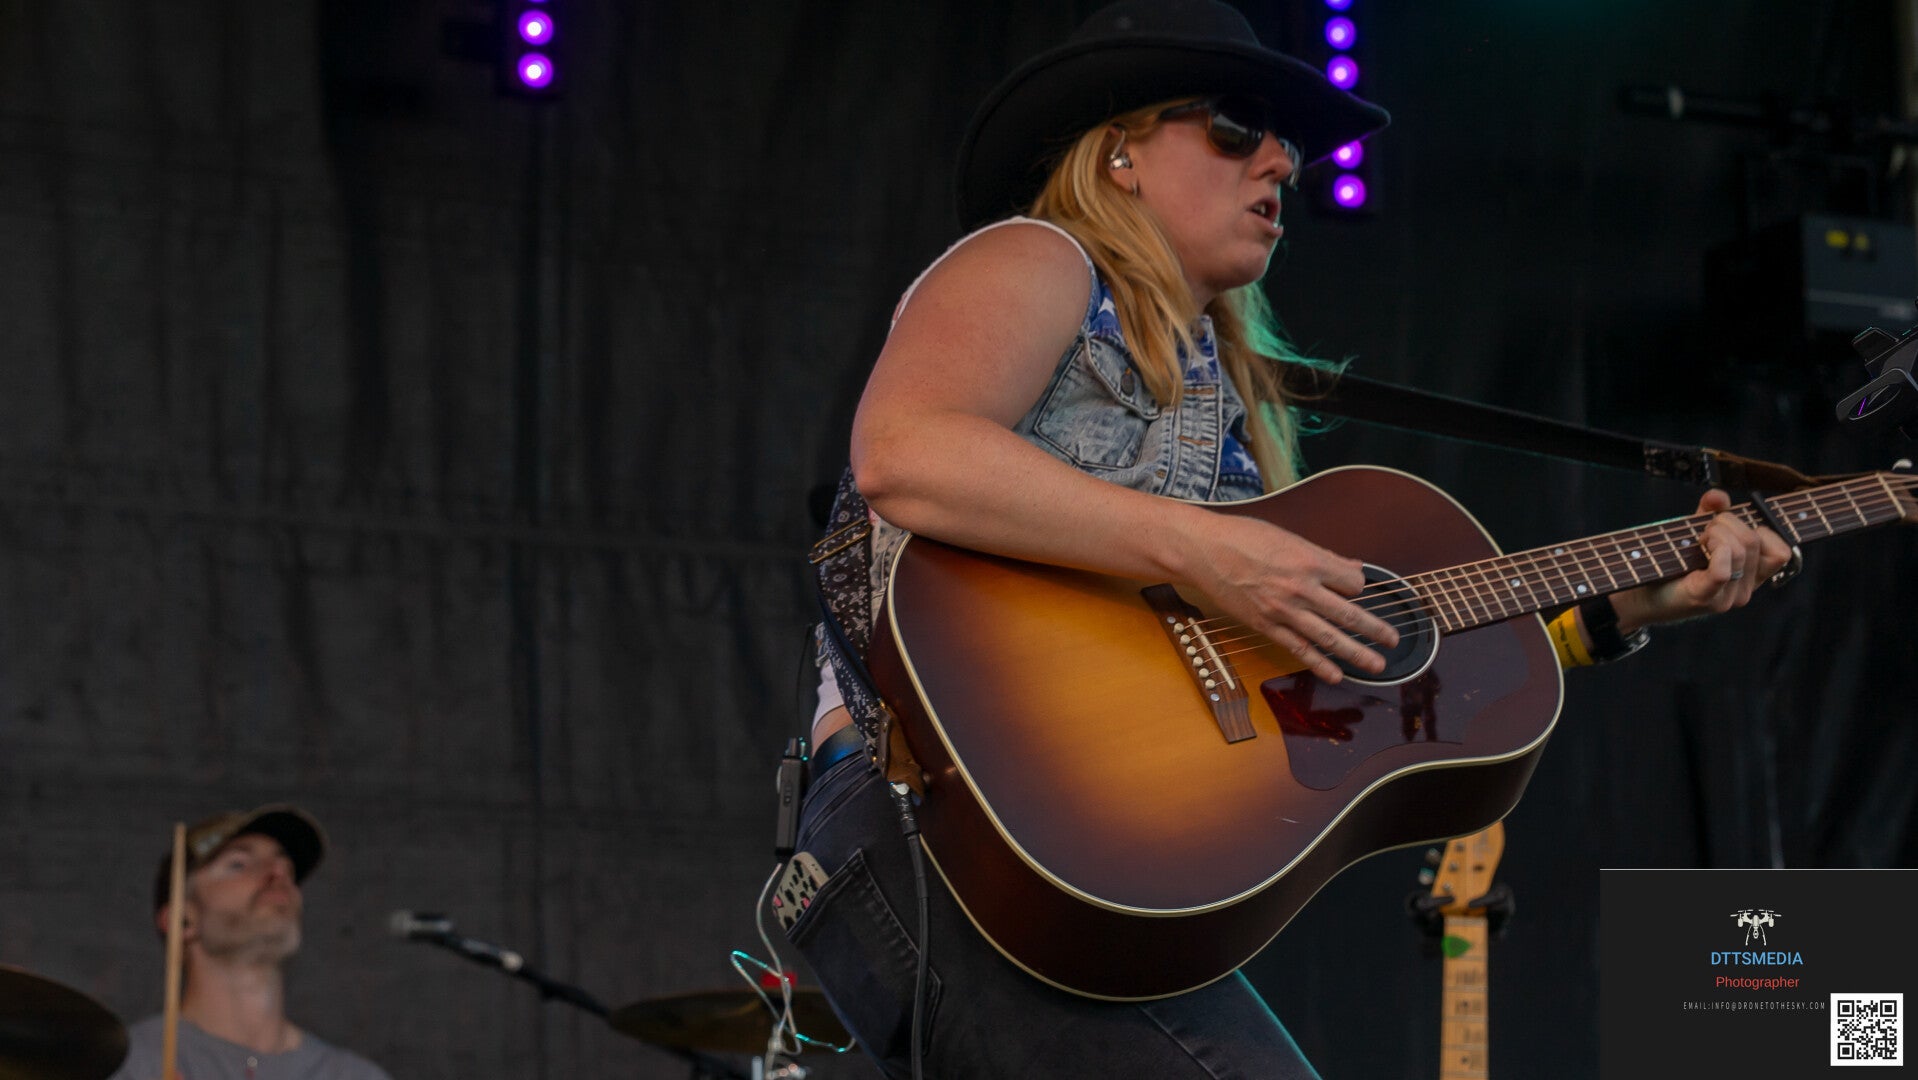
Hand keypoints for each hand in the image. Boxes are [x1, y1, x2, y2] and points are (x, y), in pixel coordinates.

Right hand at [1180, 513, 1401, 683]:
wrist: (1203, 550)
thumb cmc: (1243, 537)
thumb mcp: (1289, 537)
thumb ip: (1324, 556)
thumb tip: (1353, 567)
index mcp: (1309, 561)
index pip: (1353, 582)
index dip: (1357, 587)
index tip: (1354, 589)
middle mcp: (1301, 588)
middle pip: (1348, 614)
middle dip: (1375, 629)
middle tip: (1394, 640)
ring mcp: (1283, 610)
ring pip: (1328, 637)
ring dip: (1356, 653)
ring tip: (1377, 665)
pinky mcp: (1265, 625)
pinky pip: (1298, 649)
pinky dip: (1319, 664)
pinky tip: (1336, 675)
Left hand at [1611, 489, 1794, 631]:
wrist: (1641, 596)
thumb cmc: (1672, 564)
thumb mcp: (1697, 532)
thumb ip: (1711, 512)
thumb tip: (1718, 496)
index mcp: (1751, 575)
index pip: (1781, 551)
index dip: (1761, 528)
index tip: (1731, 525)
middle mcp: (1746, 589)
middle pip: (1755, 540)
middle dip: (1727, 523)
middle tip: (1704, 532)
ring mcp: (1729, 597)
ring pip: (1742, 548)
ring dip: (1716, 533)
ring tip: (1698, 541)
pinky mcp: (1706, 598)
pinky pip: (1723, 570)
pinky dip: (1714, 550)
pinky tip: (1700, 549)